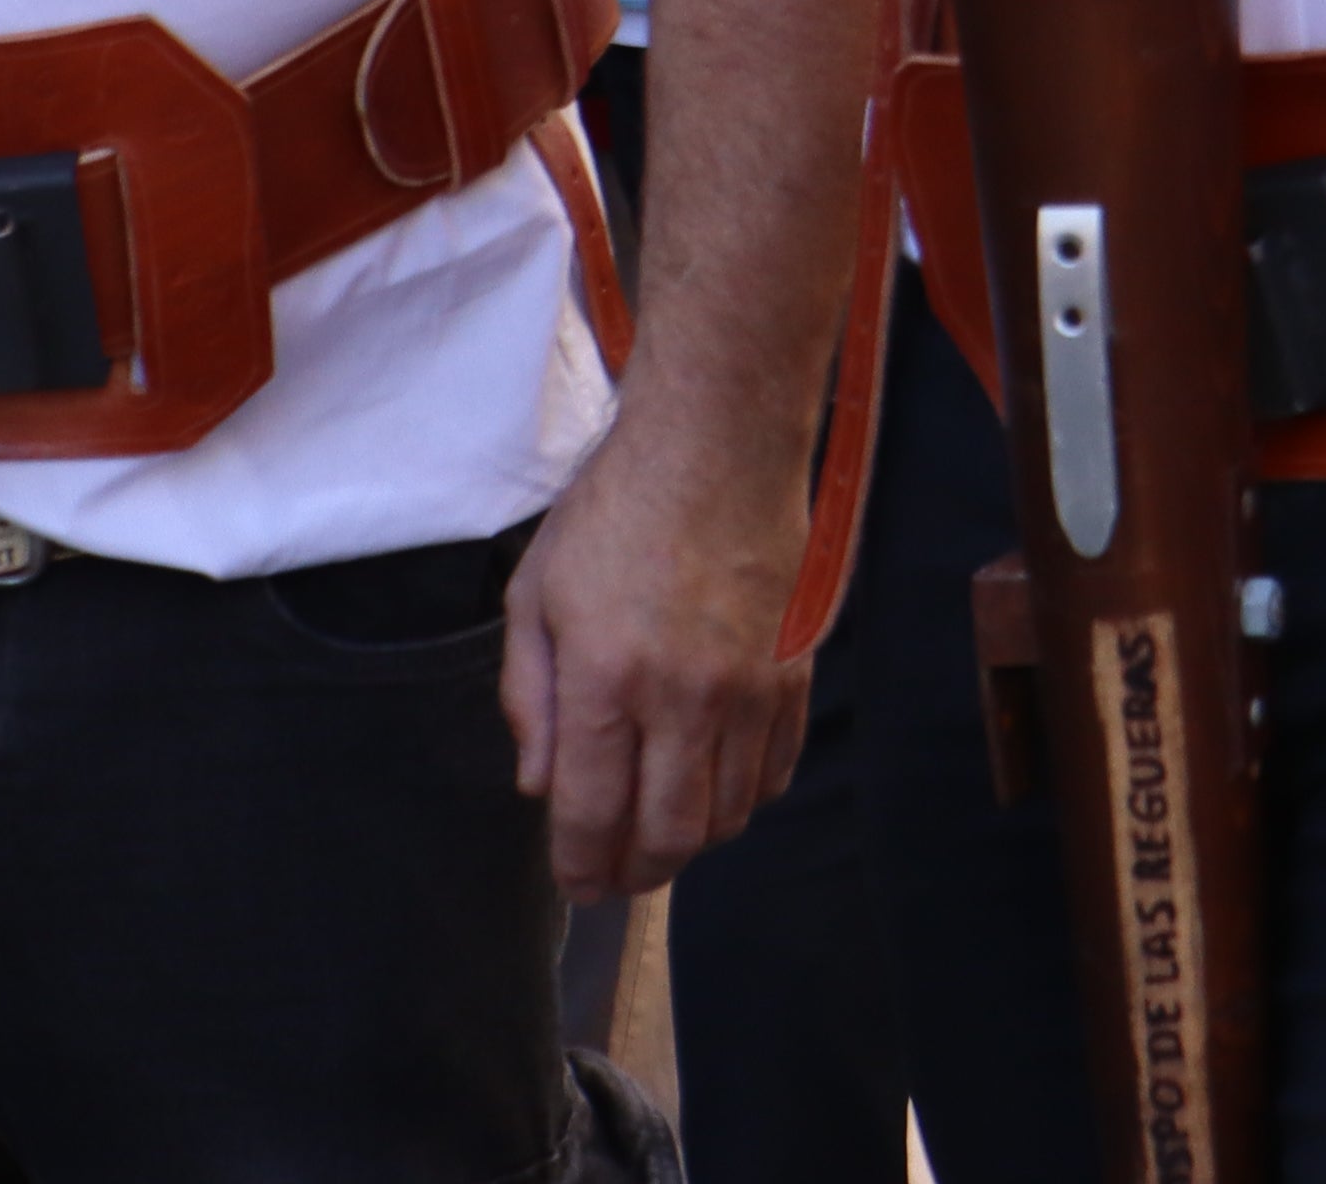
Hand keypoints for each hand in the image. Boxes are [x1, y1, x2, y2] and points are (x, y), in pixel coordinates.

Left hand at [507, 400, 819, 896]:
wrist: (718, 443)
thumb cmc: (615, 509)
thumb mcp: (537, 592)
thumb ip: (531, 696)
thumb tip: (541, 787)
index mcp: (606, 676)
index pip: (593, 815)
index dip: (582, 868)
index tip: (578, 883)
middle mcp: (683, 696)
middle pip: (671, 836)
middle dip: (638, 872)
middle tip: (617, 872)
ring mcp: (749, 688)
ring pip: (729, 815)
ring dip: (692, 839)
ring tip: (662, 827)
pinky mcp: (794, 672)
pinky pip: (776, 772)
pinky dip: (745, 798)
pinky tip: (715, 785)